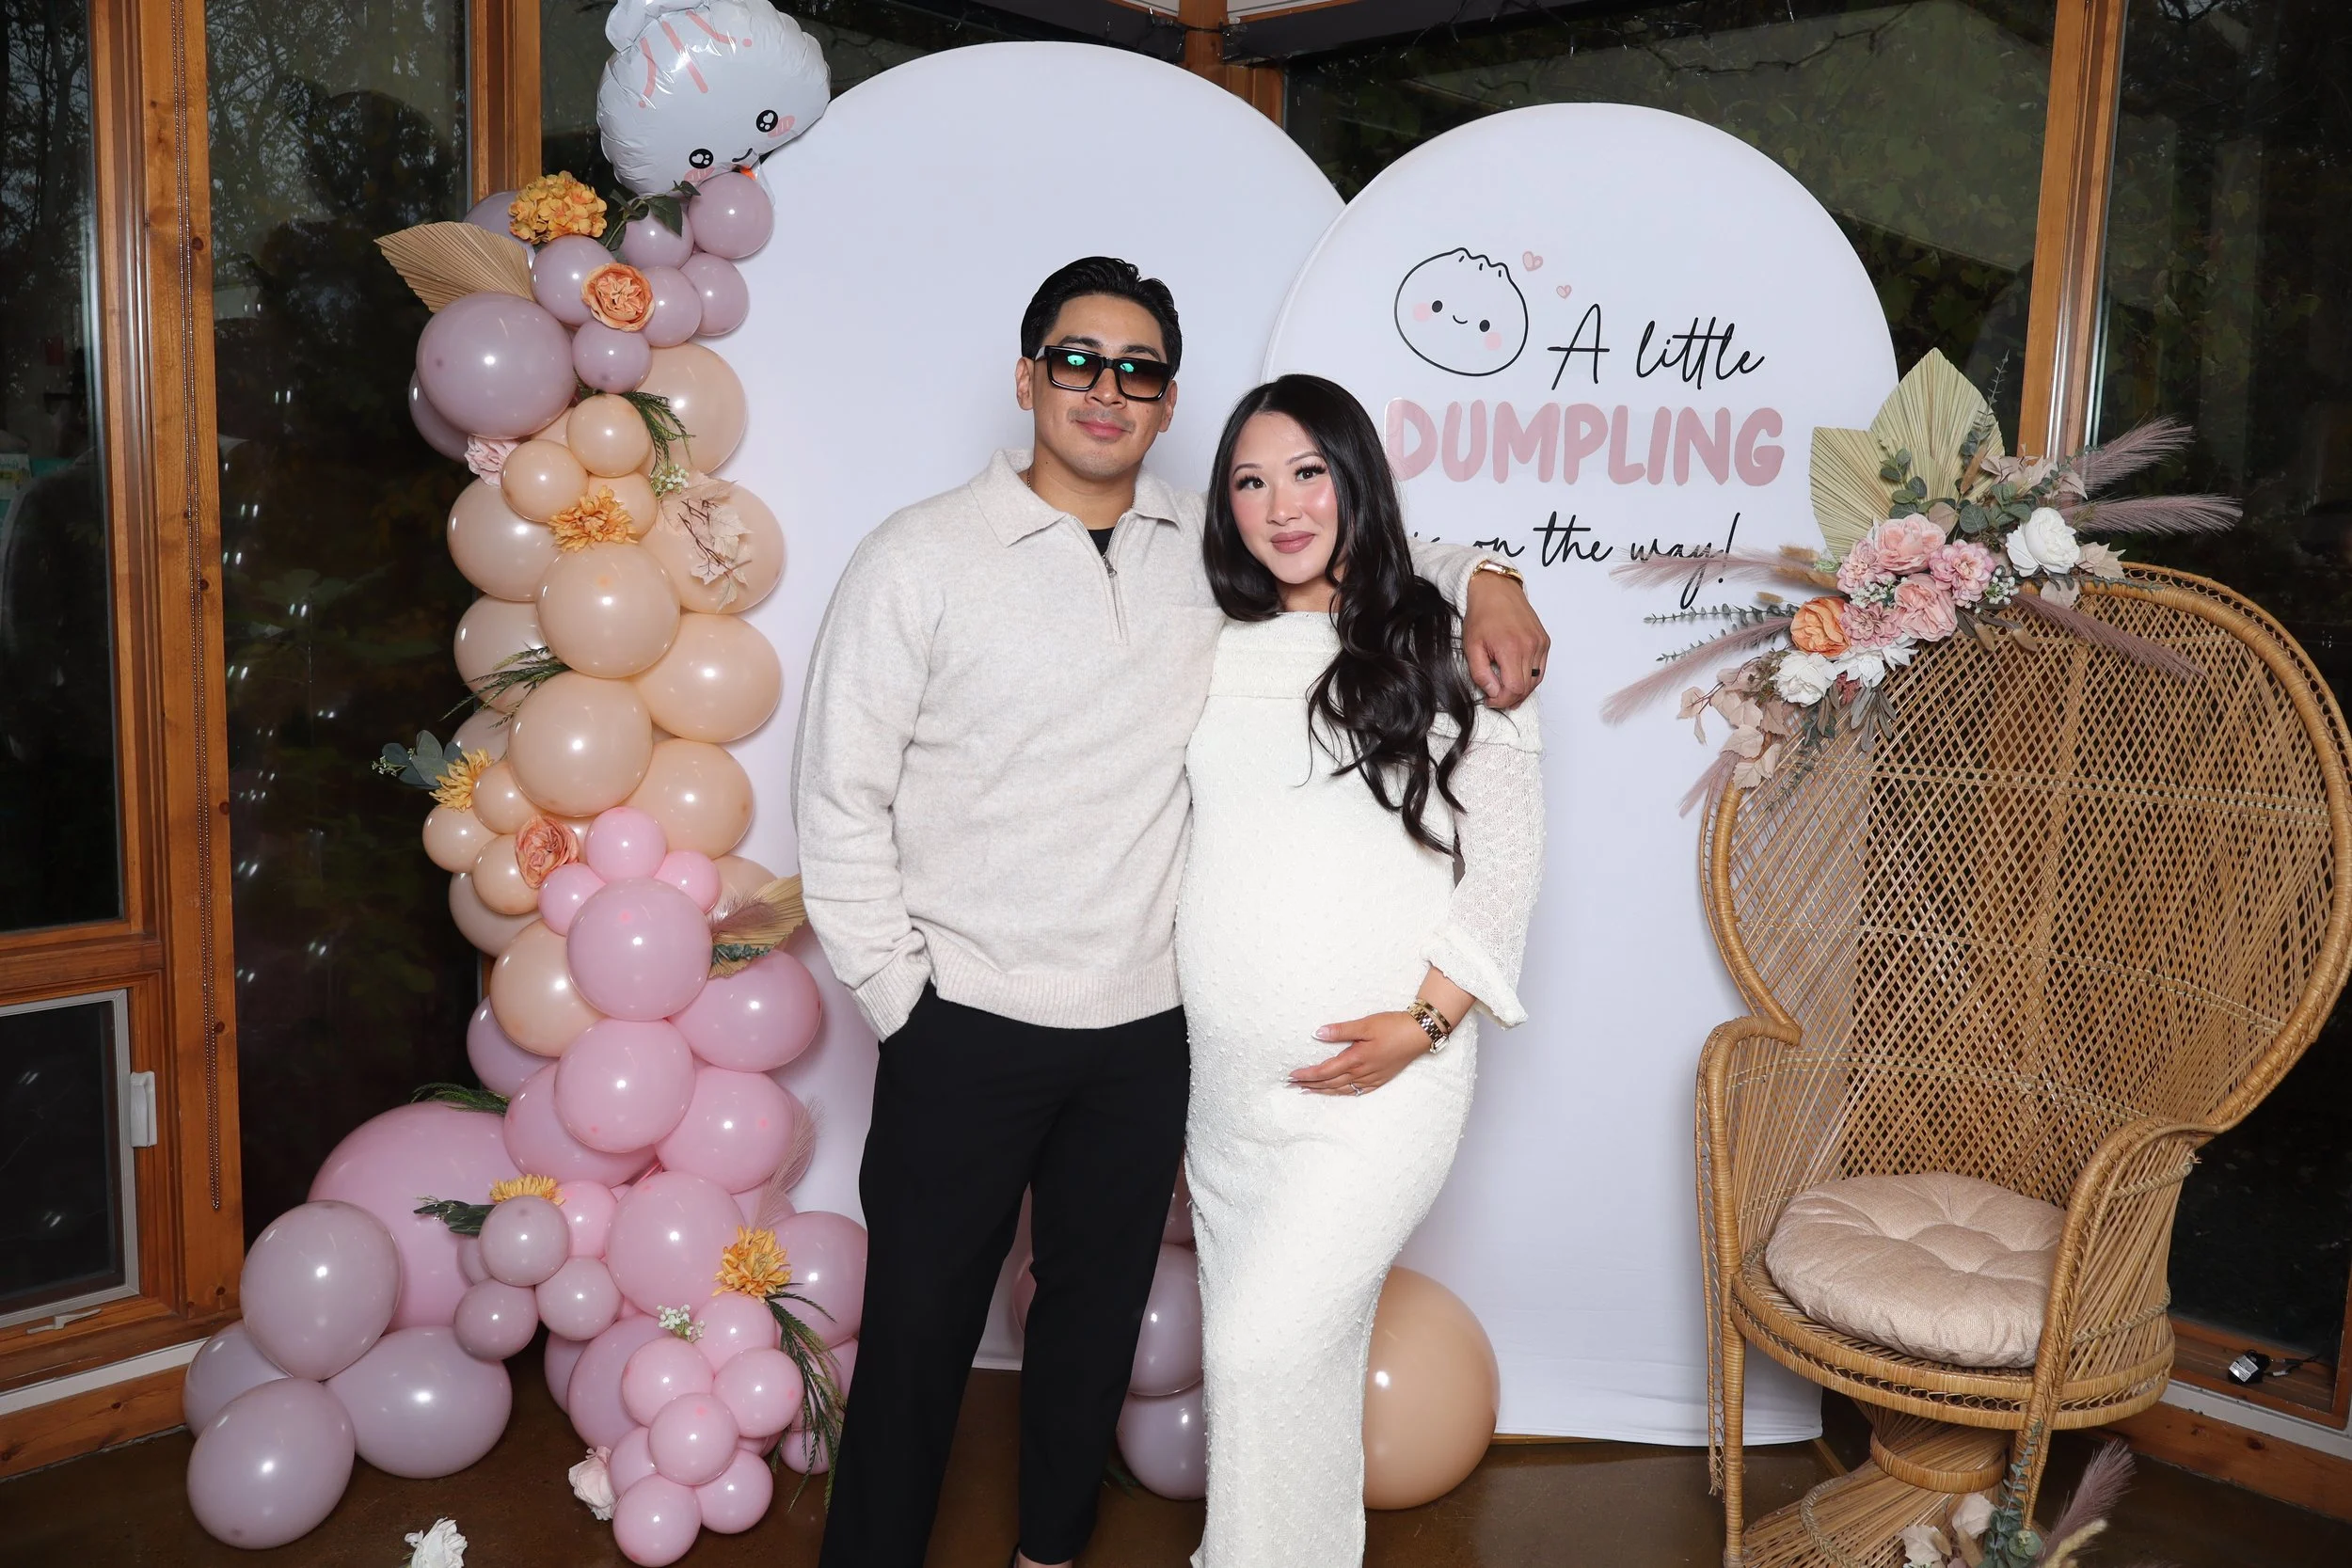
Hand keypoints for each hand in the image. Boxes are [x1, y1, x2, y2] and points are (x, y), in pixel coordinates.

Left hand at [1292, 1012, 1435, 1094]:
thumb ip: (1341, 1030)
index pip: (1325, 1071)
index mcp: (1356, 1059)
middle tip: (1291, 1085)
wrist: (1420, 1034)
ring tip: (1308, 1091)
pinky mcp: (1381, 1079)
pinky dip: (1343, 1093)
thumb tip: (1318, 1033)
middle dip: (1310, 1084)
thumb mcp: (1365, 1024)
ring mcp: (1372, 1078)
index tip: (1291, 1076)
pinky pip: (1357, 1091)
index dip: (1307, 1074)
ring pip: (1342, 1089)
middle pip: (1330, 1082)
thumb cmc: (1393, 1026)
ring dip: (1323, 1090)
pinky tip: (1337, 1092)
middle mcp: (1362, 1073)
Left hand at [1462, 569, 1549, 708]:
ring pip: (1536, 680)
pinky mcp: (1544, 641)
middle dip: (1510, 698)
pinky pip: (1541, 668)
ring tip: (1506, 692)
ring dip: (1521, 690)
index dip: (1502, 701)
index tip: (1490, 700)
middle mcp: (1530, 646)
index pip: (1514, 688)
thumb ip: (1480, 673)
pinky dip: (1531, 678)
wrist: (1496, 589)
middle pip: (1526, 687)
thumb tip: (1493, 692)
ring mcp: (1540, 643)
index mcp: (1511, 648)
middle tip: (1495, 698)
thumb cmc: (1482, 614)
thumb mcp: (1471, 646)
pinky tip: (1518, 678)